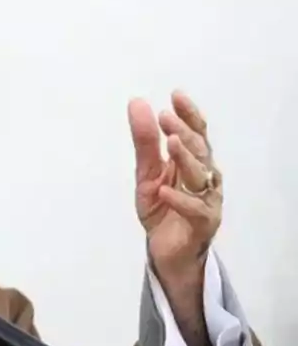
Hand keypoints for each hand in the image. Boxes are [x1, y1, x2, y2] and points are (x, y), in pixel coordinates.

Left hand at [130, 89, 222, 280]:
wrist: (166, 250)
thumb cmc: (162, 208)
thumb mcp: (147, 173)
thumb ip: (145, 142)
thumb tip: (138, 103)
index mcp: (194, 163)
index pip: (197, 133)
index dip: (189, 114)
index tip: (176, 95)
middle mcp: (206, 178)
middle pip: (200, 150)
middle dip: (185, 132)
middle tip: (167, 117)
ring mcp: (207, 200)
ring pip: (201, 176)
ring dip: (186, 158)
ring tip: (171, 143)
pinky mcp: (203, 224)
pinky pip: (194, 210)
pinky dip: (180, 200)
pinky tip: (164, 190)